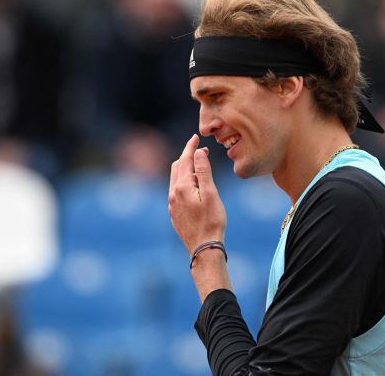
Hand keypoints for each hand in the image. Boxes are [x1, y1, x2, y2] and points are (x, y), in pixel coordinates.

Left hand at [168, 134, 226, 254]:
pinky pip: (175, 191)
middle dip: (188, 156)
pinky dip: (183, 181)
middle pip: (177, 167)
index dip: (191, 147)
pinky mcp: (174, 213)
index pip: (185, 160)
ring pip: (175, 179)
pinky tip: (192, 185)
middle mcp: (173, 194)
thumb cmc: (212, 221)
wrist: (203, 248)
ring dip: (185, 168)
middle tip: (201, 151)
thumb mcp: (211, 193)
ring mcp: (172, 204)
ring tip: (198, 166)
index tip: (196, 137)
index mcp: (182, 186)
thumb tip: (198, 153)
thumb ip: (203, 171)